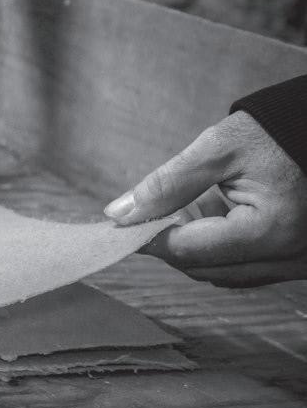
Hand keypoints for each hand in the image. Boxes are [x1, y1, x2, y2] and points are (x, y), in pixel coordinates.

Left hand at [105, 111, 306, 286]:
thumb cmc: (277, 132)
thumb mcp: (218, 149)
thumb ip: (168, 184)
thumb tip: (119, 214)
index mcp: (270, 230)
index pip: (189, 251)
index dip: (150, 238)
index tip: (125, 224)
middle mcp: (290, 257)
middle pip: (206, 270)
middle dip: (174, 244)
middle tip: (157, 211)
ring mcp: (300, 263)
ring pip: (227, 274)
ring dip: (200, 247)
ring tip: (198, 202)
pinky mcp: (301, 260)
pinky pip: (251, 267)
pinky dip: (226, 248)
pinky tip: (221, 211)